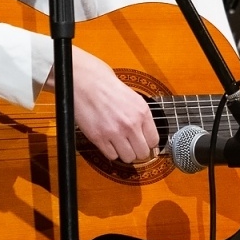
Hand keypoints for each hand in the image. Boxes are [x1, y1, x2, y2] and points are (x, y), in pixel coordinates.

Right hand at [44, 47, 158, 162]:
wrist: (86, 82)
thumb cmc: (108, 86)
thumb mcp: (133, 98)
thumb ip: (141, 116)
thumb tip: (146, 135)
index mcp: (142, 112)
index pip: (154, 141)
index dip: (148, 143)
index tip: (143, 142)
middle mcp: (131, 124)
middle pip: (143, 153)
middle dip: (137, 150)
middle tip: (131, 145)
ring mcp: (115, 132)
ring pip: (128, 158)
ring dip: (124, 152)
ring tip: (119, 144)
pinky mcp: (99, 137)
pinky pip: (111, 156)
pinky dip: (110, 151)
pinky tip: (108, 141)